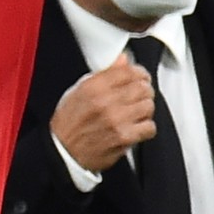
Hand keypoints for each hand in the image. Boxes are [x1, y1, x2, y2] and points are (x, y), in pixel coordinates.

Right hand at [48, 53, 156, 173]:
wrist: (63, 152)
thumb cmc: (68, 123)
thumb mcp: (79, 90)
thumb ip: (103, 74)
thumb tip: (121, 60)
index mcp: (93, 87)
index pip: (128, 71)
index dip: (139, 72)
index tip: (140, 76)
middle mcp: (106, 102)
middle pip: (142, 87)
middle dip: (144, 89)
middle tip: (141, 93)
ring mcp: (117, 120)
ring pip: (148, 106)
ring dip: (145, 108)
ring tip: (138, 111)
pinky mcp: (124, 138)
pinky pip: (149, 127)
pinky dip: (146, 127)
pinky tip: (137, 126)